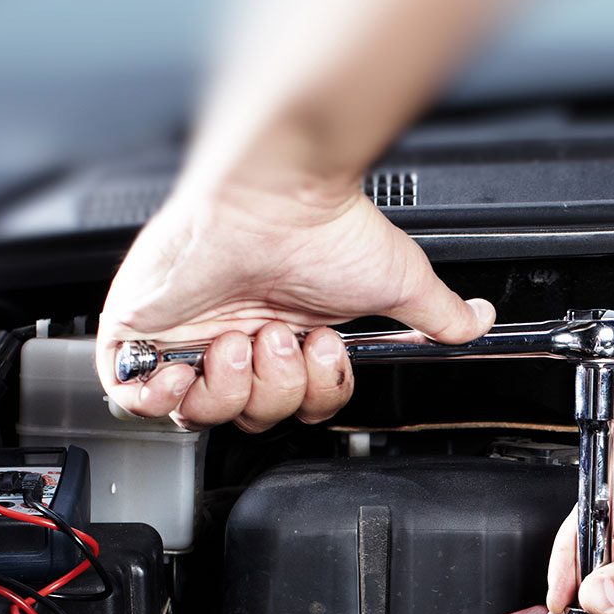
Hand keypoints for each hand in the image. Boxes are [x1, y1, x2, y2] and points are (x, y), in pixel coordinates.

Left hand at [97, 179, 494, 430]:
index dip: (312, 396)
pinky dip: (162, 398)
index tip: (323, 351)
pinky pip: (134, 399)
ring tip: (239, 337)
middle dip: (274, 389)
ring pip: (198, 415)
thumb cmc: (326, 226)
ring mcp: (186, 337)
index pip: (295, 407)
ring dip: (228, 388)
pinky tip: (188, 368)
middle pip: (250, 418)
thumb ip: (439, 314)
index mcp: (289, 335)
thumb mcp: (400, 281)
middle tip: (282, 338)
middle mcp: (238, 338)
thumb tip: (479, 324)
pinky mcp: (138, 331)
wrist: (272, 194)